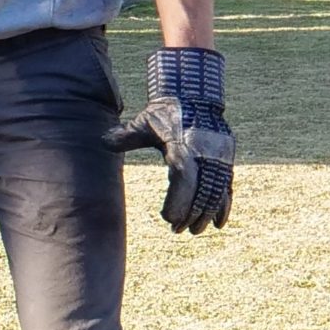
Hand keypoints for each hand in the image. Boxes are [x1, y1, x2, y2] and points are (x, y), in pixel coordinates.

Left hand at [107, 46, 233, 232]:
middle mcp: (205, 153)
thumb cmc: (164, 112)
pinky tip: (218, 223)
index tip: (166, 218)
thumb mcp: (144, 122)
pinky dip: (223, 205)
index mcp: (184, 145)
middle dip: (190, 213)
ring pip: (215, 191)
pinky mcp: (226, 160)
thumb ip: (126, 135)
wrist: (194, 98)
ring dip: (205, 213)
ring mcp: (218, 157)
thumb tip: (103, 141)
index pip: (183, 178)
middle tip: (177, 231)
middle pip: (201, 190)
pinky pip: (226, 186)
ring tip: (193, 231)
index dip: (177, 200)